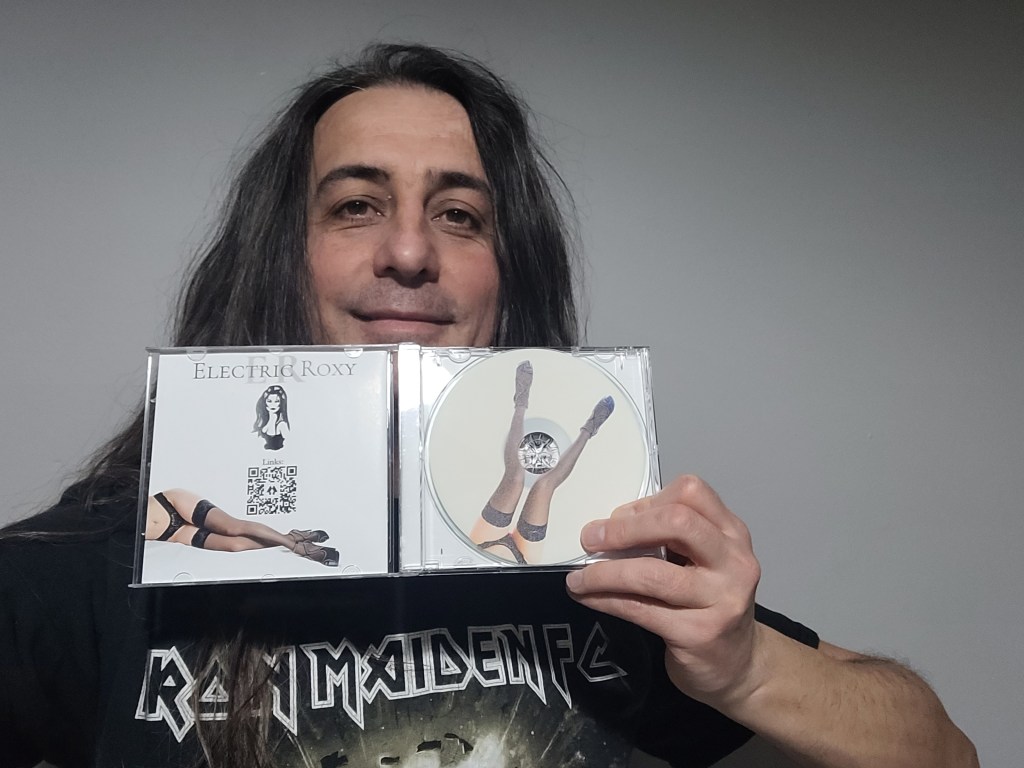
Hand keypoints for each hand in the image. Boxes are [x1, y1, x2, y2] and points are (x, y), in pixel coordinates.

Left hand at [565, 474, 763, 708]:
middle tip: (591, 538)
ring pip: (653, 573)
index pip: (692, 493)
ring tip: (578, 577)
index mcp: (731, 533)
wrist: (738, 666)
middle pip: (678, 522)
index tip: (618, 517)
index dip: (648, 501)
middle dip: (625, 528)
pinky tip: (588, 597)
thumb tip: (607, 526)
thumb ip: (669, 538)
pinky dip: (606, 600)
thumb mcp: (702, 561)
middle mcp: (734, 561)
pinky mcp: (700, 634)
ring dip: (605, 572)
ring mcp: (721, 599)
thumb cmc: (709, 604)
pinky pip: (641, 609)